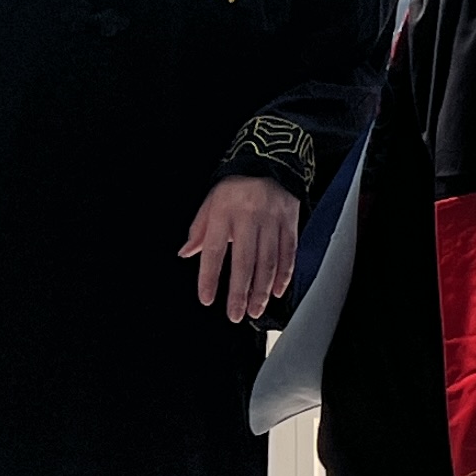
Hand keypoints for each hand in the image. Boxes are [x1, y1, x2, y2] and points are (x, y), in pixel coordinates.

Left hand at [182, 171, 302, 322]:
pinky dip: (283, 275)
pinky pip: (288, 253)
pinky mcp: (290, 223)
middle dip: (240, 293)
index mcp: (224, 213)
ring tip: (256, 309)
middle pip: (244, 262)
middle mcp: (248, 218)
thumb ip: (199, 230)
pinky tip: (276, 291)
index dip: (210, 278)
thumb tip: (186, 254)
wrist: (271, 161)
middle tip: (236, 314)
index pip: (214, 251)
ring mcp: (272, 221)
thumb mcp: (211, 202)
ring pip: (268, 261)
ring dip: (261, 290)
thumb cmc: (237, 186)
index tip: (207, 299)